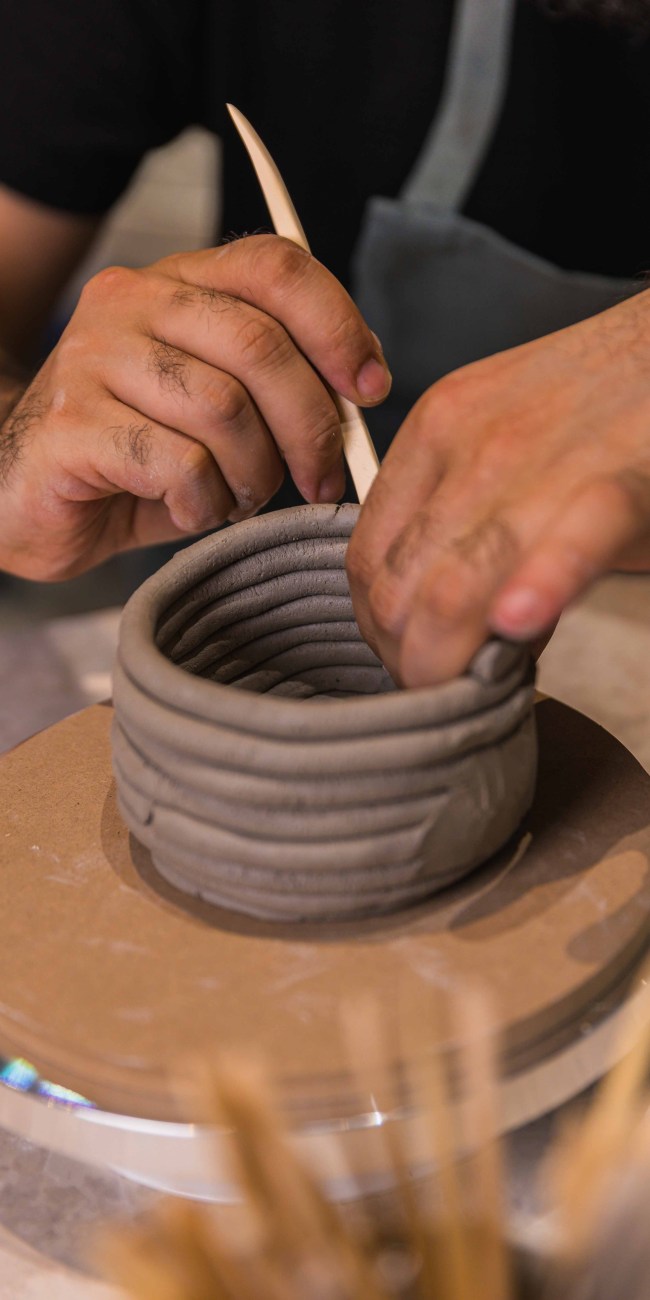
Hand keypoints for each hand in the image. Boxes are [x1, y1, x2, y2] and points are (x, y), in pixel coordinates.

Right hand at [0, 235, 389, 578]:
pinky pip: (178, 463)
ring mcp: (93, 358)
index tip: (370, 388)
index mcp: (178, 283)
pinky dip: (203, 501)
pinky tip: (190, 509)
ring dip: (254, 473)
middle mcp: (131, 302)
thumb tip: (360, 397)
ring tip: (236, 497)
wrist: (21, 492)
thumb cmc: (134, 457)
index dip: (338, 324)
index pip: (275, 266)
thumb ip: (275, 388)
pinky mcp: (72, 423)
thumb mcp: (215, 410)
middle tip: (323, 479)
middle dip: (311, 425)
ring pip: (223, 409)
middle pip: (259, 344)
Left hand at [347, 289, 649, 686]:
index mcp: (434, 431)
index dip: (380, 632)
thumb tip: (439, 620)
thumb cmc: (602, 411)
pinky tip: (520, 622)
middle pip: (398, 591)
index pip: (365, 560)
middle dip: (414, 664)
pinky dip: (538, 588)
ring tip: (481, 692)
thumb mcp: (506, 449)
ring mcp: (541, 460)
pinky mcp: (619, 481)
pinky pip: (567, 541)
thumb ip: (462, 525)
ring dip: (454, 664)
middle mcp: (470, 444)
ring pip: (453, 589)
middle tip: (448, 694)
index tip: (410, 662)